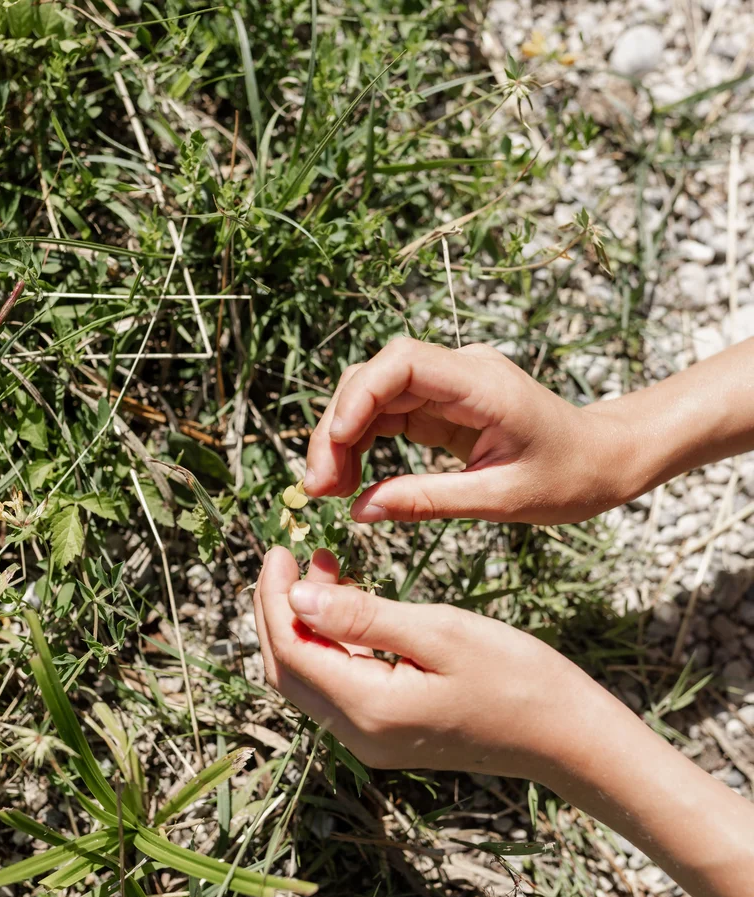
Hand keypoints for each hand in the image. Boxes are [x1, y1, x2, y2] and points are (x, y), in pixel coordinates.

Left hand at [253, 546, 600, 777]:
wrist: (564, 735)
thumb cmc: (516, 677)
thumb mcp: (441, 632)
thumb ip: (364, 616)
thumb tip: (296, 596)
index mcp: (368, 709)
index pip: (290, 650)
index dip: (274, 598)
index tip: (280, 549)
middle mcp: (358, 734)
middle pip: (287, 669)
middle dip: (276, 610)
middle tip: (288, 556)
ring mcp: (371, 739)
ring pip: (309, 678)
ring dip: (302, 624)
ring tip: (321, 566)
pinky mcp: (387, 733)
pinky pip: (338, 686)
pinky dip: (330, 643)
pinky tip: (348, 604)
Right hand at [303, 337, 631, 524]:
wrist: (603, 459)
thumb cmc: (568, 477)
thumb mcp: (502, 499)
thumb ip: (429, 501)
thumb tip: (360, 510)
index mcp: (484, 384)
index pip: (404, 361)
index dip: (359, 395)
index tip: (335, 443)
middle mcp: (460, 371)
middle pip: (375, 377)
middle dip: (337, 426)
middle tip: (319, 487)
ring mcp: (448, 385)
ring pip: (372, 395)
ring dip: (342, 437)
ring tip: (329, 491)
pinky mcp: (441, 404)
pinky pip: (387, 414)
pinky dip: (362, 443)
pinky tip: (351, 480)